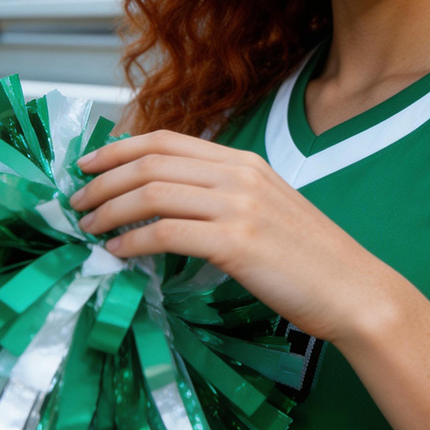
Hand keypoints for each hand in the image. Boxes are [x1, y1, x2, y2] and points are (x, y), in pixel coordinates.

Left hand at [70, 129, 398, 342]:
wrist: (353, 288)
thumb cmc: (308, 257)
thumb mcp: (265, 208)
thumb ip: (221, 197)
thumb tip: (165, 202)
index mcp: (243, 161)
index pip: (166, 140)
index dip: (118, 149)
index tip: (88, 165)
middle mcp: (238, 174)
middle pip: (151, 162)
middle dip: (103, 180)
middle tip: (76, 202)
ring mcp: (239, 206)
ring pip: (151, 193)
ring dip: (109, 211)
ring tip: (87, 229)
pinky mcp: (237, 243)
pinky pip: (166, 233)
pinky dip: (131, 241)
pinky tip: (116, 254)